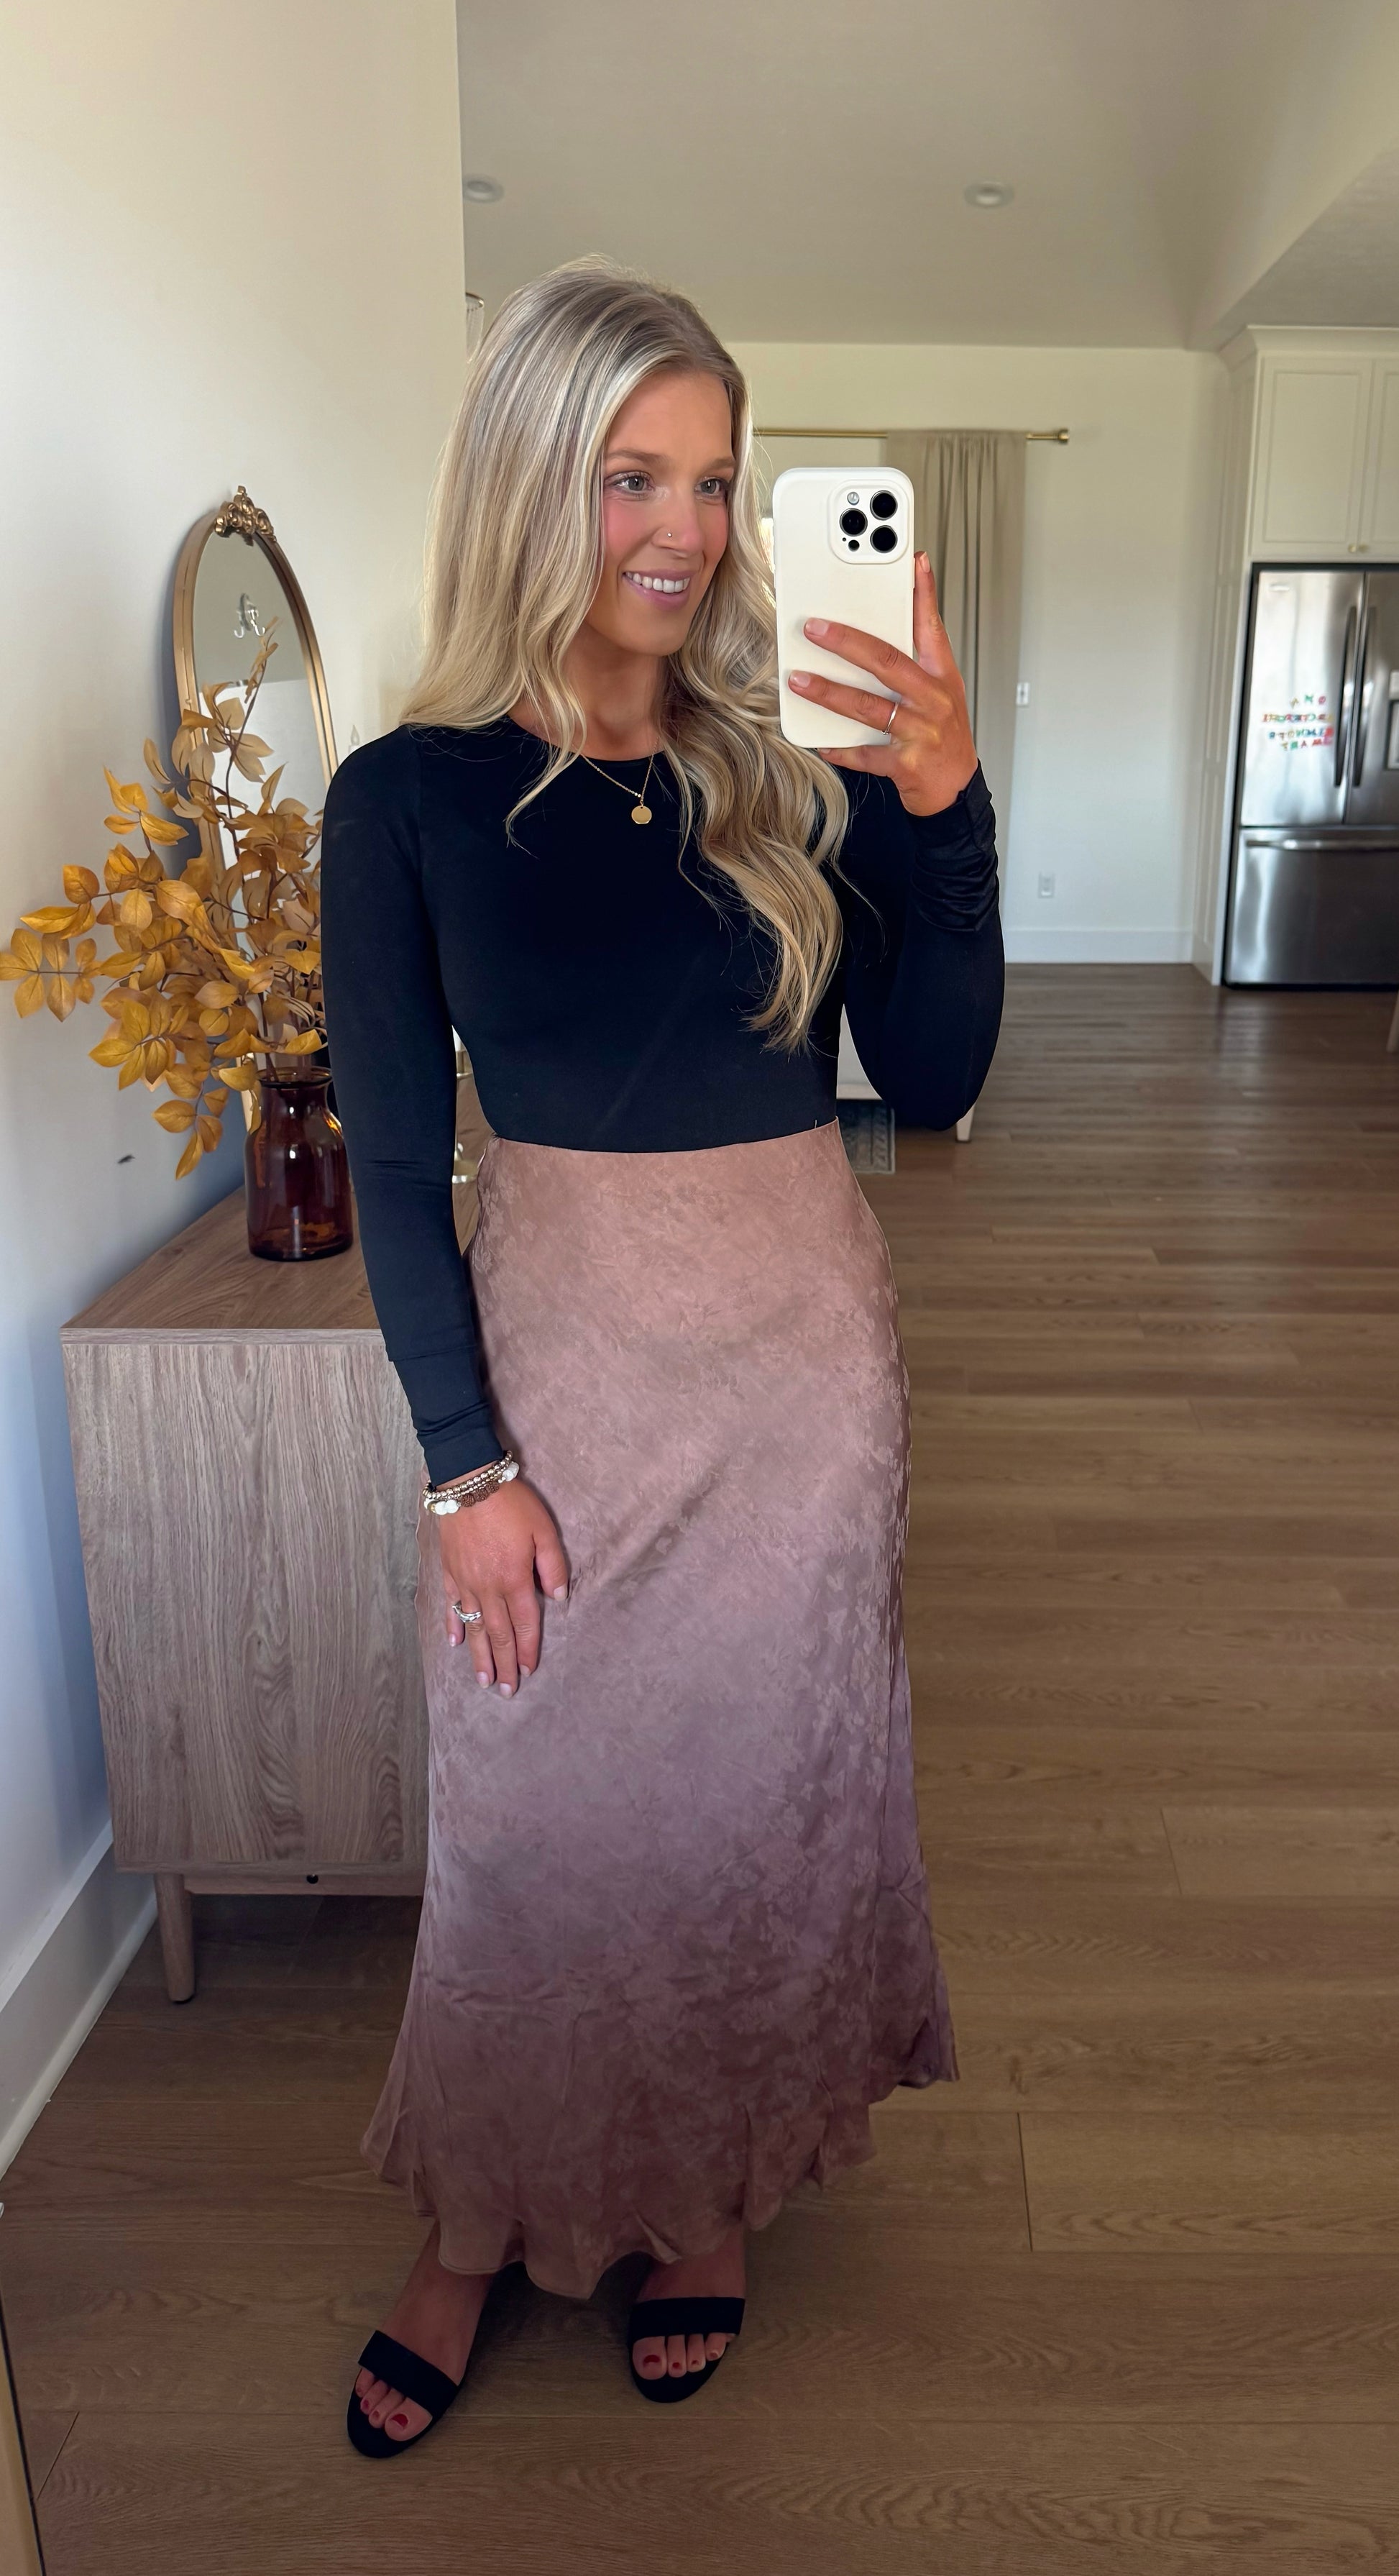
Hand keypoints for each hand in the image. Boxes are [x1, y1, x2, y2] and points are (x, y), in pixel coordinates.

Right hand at [437, 1476, 568, 1696]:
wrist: (468, 1480)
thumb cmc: (512, 1503)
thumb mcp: (544, 1530)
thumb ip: (553, 1567)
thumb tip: (558, 1599)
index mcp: (515, 1579)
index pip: (524, 1623)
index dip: (528, 1649)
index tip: (529, 1671)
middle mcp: (488, 1587)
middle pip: (497, 1634)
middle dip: (504, 1664)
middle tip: (507, 1691)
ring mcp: (465, 1581)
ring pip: (473, 1627)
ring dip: (479, 1656)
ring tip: (484, 1680)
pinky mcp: (449, 1570)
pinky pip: (452, 1605)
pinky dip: (453, 1625)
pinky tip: (454, 1643)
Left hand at [787, 552, 978, 816]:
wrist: (957, 788)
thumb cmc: (943, 736)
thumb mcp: (940, 691)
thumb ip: (917, 656)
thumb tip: (892, 618)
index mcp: (941, 677)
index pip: (931, 627)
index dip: (922, 593)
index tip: (912, 561)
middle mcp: (933, 700)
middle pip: (887, 662)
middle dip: (848, 642)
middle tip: (815, 628)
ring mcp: (920, 732)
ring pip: (869, 707)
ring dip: (830, 692)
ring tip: (799, 680)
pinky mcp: (906, 764)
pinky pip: (864, 754)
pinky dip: (840, 749)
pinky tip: (819, 741)